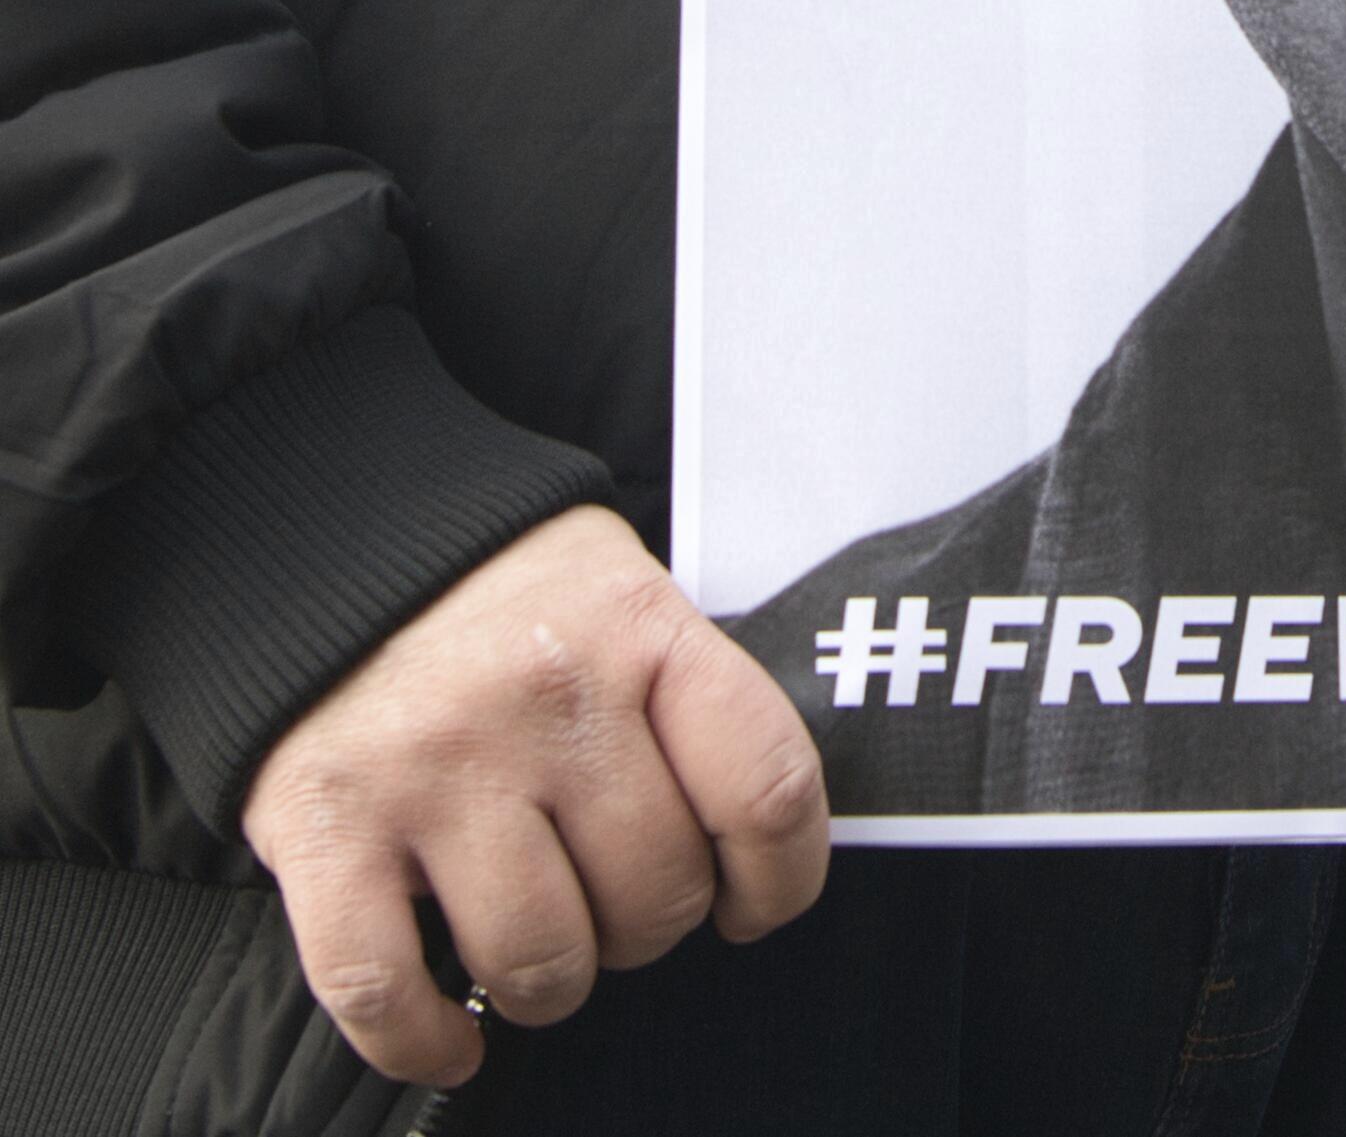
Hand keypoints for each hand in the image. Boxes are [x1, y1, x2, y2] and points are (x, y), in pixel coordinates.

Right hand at [242, 505, 827, 1086]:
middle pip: (657, 889)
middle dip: (651, 927)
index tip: (757, 905)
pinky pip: (384, 986)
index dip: (781, 878)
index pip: (765, 788)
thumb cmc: (505, 595)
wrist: (328, 545)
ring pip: (542, 955)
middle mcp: (545, 699)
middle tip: (618, 903)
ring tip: (541, 950)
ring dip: (553, 982)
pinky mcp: (325, 826)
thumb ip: (690, 700)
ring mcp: (433, 767)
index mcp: (642, 631)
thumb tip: (756, 840)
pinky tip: (450, 1036)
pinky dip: (423, 1038)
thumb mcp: (629, 597)